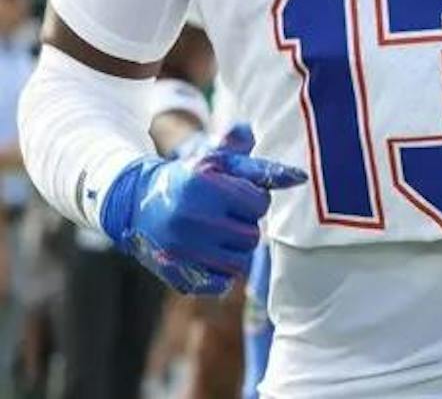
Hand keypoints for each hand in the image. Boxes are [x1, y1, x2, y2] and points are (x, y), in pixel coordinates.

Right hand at [98, 123, 305, 295]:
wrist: (136, 203)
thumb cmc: (191, 178)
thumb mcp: (219, 161)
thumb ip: (258, 167)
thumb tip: (300, 177)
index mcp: (203, 185)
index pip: (260, 204)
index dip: (253, 199)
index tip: (236, 196)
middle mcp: (190, 218)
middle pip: (252, 236)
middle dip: (245, 226)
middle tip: (225, 216)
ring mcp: (180, 250)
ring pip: (240, 262)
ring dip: (236, 250)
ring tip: (219, 235)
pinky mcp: (175, 274)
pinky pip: (221, 284)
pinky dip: (221, 272)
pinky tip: (208, 254)